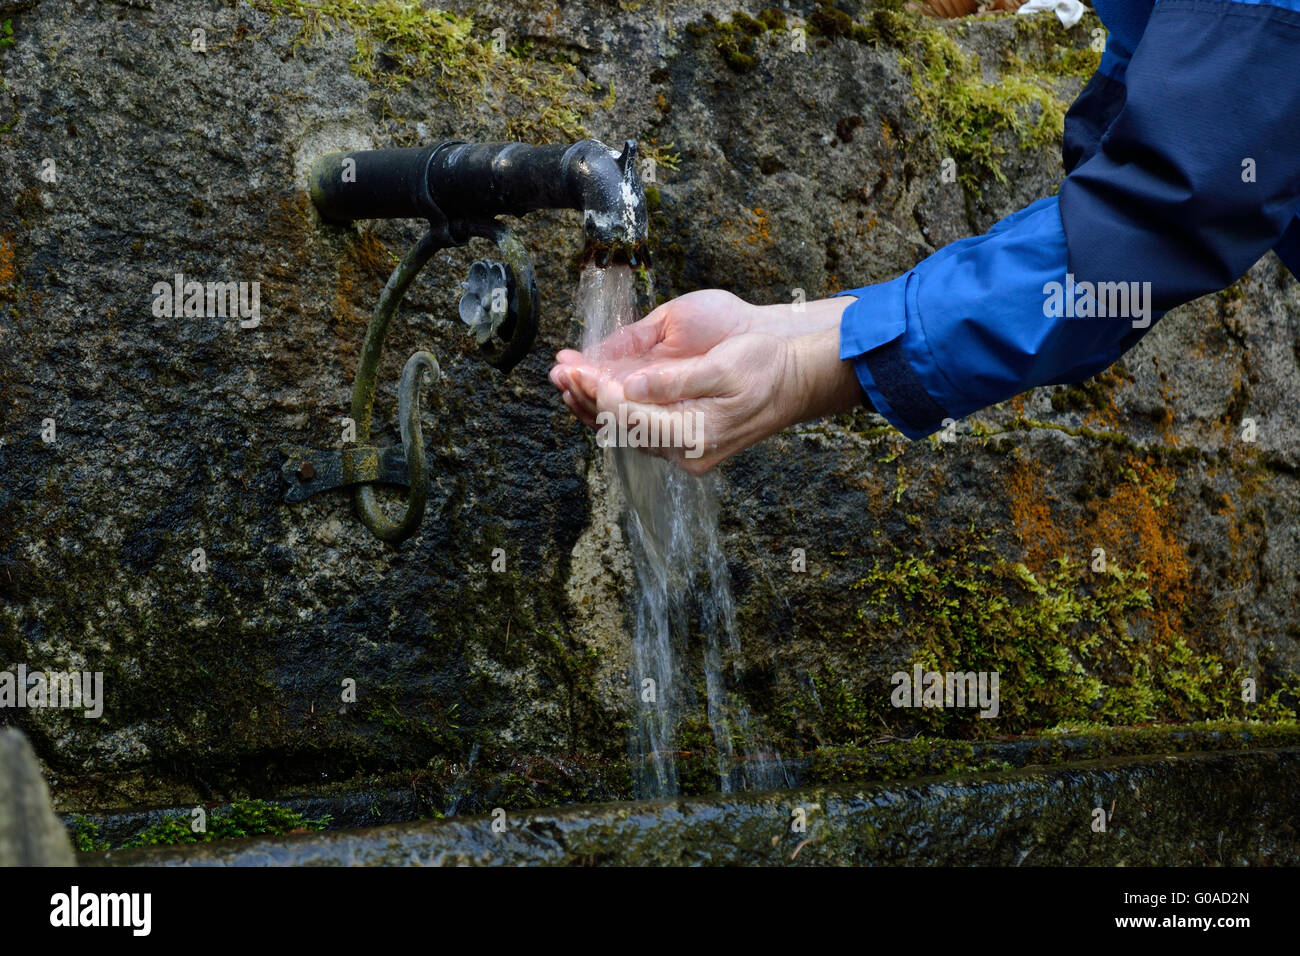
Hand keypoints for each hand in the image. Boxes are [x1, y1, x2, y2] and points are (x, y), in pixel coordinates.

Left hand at [550, 290, 861, 472]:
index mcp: (695, 435)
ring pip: (623, 430)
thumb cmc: (766, 367)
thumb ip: (676, 381)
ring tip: (564, 376)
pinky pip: (635, 426)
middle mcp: (684, 451)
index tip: (576, 369)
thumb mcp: (724, 368)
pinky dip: (610, 407)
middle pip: (621, 428)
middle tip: (557, 370)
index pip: (632, 419)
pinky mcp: (679, 439)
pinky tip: (591, 387)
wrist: (797, 379)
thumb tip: (632, 386)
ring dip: (592, 404)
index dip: (600, 393)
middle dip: (586, 398)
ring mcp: (681, 449)